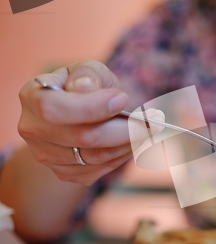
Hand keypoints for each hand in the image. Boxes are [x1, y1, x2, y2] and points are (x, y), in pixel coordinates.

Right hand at [18, 60, 162, 185]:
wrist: (79, 114)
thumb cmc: (86, 86)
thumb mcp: (89, 70)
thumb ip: (88, 75)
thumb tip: (86, 88)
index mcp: (32, 96)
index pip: (55, 109)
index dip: (92, 107)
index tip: (123, 99)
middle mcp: (33, 129)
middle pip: (83, 137)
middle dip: (126, 129)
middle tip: (155, 120)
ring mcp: (47, 156)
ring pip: (97, 156)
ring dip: (131, 143)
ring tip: (150, 128)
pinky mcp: (65, 173)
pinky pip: (100, 169)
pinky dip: (123, 155)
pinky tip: (134, 141)